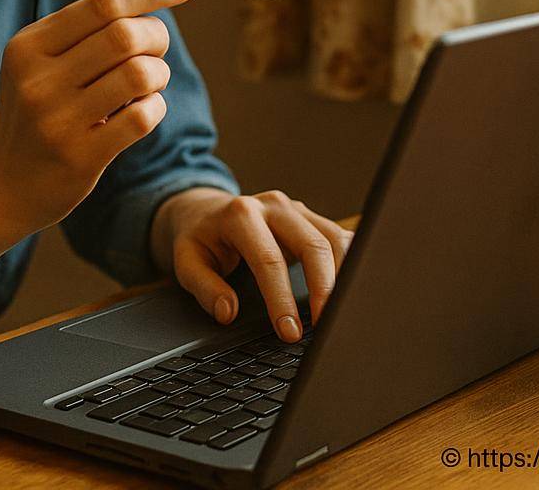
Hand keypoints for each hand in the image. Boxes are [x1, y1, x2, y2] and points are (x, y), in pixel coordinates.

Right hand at [0, 0, 197, 231]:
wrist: (1, 185)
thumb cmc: (37, 111)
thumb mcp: (40, 64)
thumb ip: (86, 31)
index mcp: (29, 46)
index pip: (102, 3)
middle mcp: (38, 79)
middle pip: (125, 35)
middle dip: (156, 37)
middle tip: (156, 50)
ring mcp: (57, 121)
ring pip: (139, 74)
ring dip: (159, 74)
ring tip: (149, 83)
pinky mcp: (79, 157)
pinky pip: (142, 117)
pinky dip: (155, 108)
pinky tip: (144, 111)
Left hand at [158, 189, 355, 341]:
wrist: (207, 211)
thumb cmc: (200, 239)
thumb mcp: (186, 261)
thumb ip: (204, 288)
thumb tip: (227, 312)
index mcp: (241, 215)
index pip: (268, 260)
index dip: (281, 299)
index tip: (289, 332)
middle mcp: (274, 206)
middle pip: (313, 245)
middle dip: (324, 289)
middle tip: (325, 327)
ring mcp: (297, 210)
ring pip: (335, 239)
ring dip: (344, 277)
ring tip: (342, 312)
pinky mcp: (312, 219)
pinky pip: (340, 238)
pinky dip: (351, 264)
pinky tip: (352, 289)